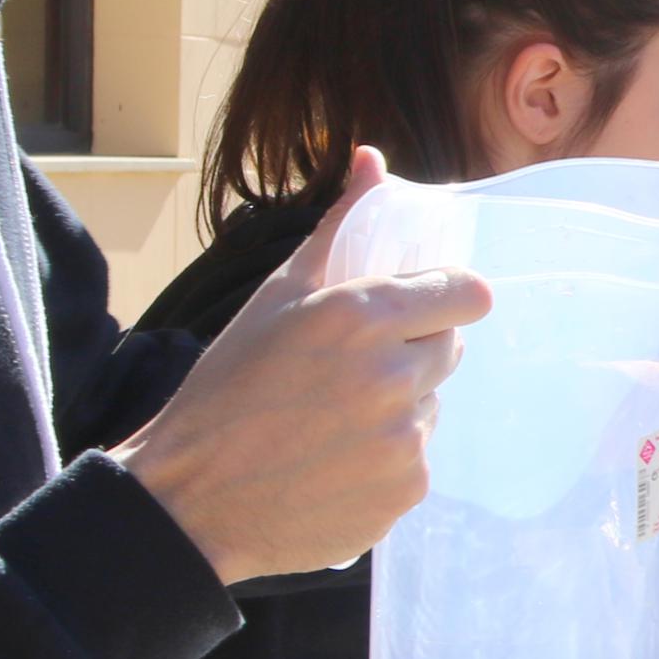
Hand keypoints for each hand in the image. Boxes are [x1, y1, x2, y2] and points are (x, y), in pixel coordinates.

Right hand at [114, 148, 491, 582]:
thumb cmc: (226, 388)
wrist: (192, 499)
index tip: (423, 309)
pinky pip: (418, 460)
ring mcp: (404, 439)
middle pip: (449, 349)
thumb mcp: (277, 296)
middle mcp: (393, 376)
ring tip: (331, 421)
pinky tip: (334, 462)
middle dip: (413, 351)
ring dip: (399, 407)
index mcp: (362, 316)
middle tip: (352, 369)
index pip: (467, 293)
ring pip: (431, 406)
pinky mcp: (406, 490)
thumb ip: (337, 227)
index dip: (446, 298)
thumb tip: (373, 158)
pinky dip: (387, 460)